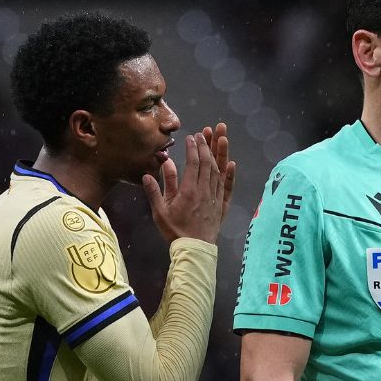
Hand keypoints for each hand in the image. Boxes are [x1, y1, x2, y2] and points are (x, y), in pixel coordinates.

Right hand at [142, 124, 235, 243]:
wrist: (194, 249)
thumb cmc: (174, 230)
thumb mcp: (160, 211)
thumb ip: (155, 190)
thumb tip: (149, 172)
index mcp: (189, 190)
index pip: (193, 163)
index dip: (193, 148)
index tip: (191, 137)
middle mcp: (205, 191)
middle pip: (208, 163)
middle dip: (207, 145)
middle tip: (205, 131)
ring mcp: (216, 197)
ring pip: (219, 171)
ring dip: (219, 153)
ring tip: (220, 137)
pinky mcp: (222, 205)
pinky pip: (228, 186)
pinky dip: (230, 174)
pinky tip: (231, 163)